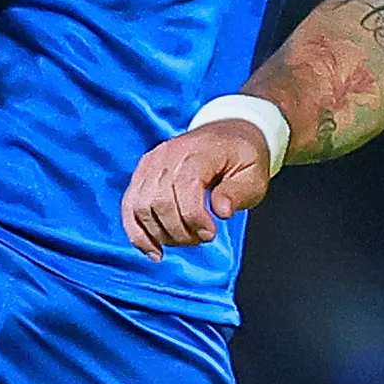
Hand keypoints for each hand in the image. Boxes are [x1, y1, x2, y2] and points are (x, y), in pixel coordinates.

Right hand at [122, 117, 274, 254]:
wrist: (229, 134)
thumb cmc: (242, 157)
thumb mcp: (254, 175)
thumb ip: (238, 193)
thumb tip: (220, 211)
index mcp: (198, 152)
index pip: (185, 188)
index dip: (195, 219)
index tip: (211, 233)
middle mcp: (169, 154)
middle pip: (159, 202)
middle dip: (178, 231)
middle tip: (200, 238)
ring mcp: (152, 163)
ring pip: (139, 206)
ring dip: (159, 234)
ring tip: (182, 242)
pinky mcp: (142, 173)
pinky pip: (129, 206)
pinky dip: (137, 232)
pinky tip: (153, 250)